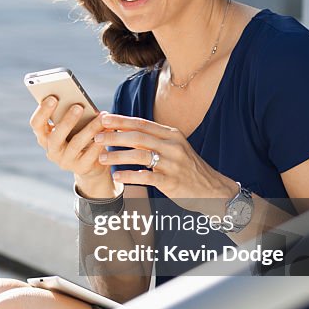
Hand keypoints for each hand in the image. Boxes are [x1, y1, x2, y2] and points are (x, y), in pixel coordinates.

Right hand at [29, 98, 117, 197]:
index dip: (42, 111)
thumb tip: (80, 101)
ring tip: (102, 116)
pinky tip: (109, 130)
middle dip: (67, 120)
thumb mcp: (72, 126)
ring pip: (76, 143)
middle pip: (55, 136)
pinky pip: (91, 154)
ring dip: (90, 128)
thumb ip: (70, 115)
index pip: (36, 124)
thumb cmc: (79, 136)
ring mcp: (65, 161)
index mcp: (45, 136)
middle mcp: (52, 150)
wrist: (91, 164)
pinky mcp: (81, 168)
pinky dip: (100, 141)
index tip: (53, 97)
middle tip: (78, 106)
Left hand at [94, 114, 237, 214]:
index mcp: (171, 134)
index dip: (121, 120)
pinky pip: (146, 177)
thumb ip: (153, 139)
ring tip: (102, 157)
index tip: (103, 119)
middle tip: (97, 137)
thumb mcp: (174, 147)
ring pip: (140, 155)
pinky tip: (117, 176)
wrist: (212, 189)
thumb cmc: (186, 168)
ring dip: (118, 155)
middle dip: (115, 136)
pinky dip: (130, 176)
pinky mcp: (172, 182)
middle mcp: (172, 146)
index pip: (142, 123)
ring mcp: (173, 164)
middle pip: (138, 137)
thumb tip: (125, 129)